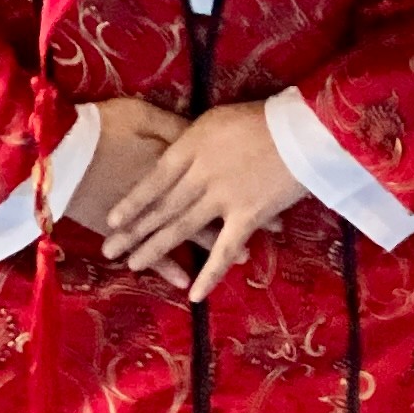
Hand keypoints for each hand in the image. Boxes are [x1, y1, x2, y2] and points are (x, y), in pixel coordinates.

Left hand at [97, 100, 312, 298]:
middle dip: (134, 230)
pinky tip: (193, 294)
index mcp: (193, 145)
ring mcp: (224, 197)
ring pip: (183, 227)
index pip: (155, 178)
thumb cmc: (262, 118)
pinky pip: (225, 250)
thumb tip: (169, 152)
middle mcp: (202, 173)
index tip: (111, 220)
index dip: (132, 201)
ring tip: (133, 266)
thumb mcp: (216, 118)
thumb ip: (191, 138)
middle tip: (109, 250)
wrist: (305, 128)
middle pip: (162, 206)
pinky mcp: (248, 216)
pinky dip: (209, 274)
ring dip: (156, 248)